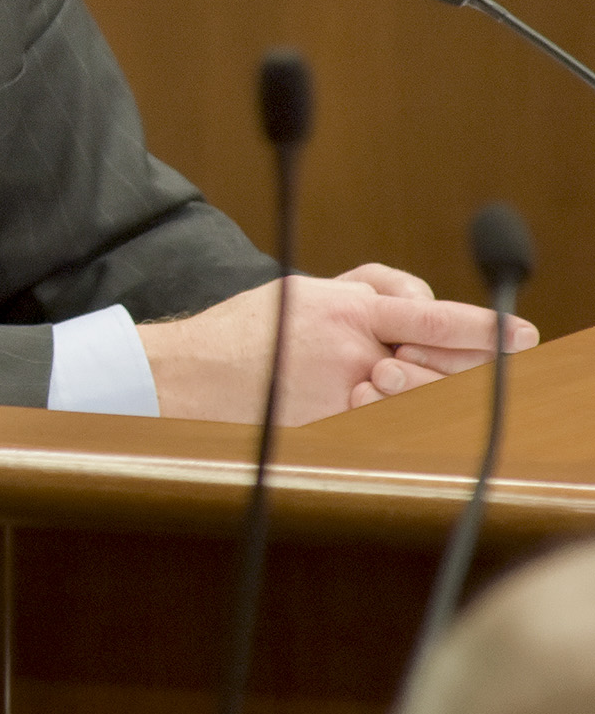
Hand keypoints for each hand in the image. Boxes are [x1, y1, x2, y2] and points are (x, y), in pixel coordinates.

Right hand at [138, 266, 536, 424]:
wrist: (190, 374)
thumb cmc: (247, 328)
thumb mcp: (305, 288)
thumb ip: (364, 291)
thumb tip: (414, 297)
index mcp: (347, 310)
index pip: (434, 317)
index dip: (485, 328)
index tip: (522, 334)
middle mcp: (352, 352)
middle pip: (438, 364)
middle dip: (457, 365)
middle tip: (472, 361)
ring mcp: (344, 393)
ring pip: (416, 396)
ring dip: (418, 388)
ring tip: (385, 376)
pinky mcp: (331, 425)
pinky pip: (384, 420)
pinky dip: (388, 410)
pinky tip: (367, 397)